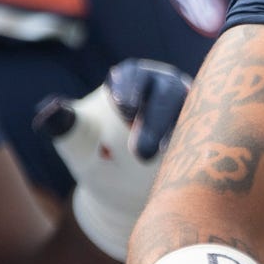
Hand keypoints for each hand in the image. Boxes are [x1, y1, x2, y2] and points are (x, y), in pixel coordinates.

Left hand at [34, 59, 192, 258]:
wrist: (125, 187)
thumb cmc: (97, 153)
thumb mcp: (77, 141)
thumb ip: (64, 125)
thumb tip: (48, 112)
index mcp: (133, 80)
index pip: (133, 75)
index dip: (129, 87)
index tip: (121, 108)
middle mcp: (166, 89)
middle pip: (167, 94)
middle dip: (155, 120)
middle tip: (140, 154)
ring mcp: (193, 112)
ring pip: (197, 116)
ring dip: (184, 137)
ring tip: (169, 162)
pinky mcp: (211, 136)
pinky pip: (215, 138)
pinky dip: (206, 151)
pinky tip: (196, 170)